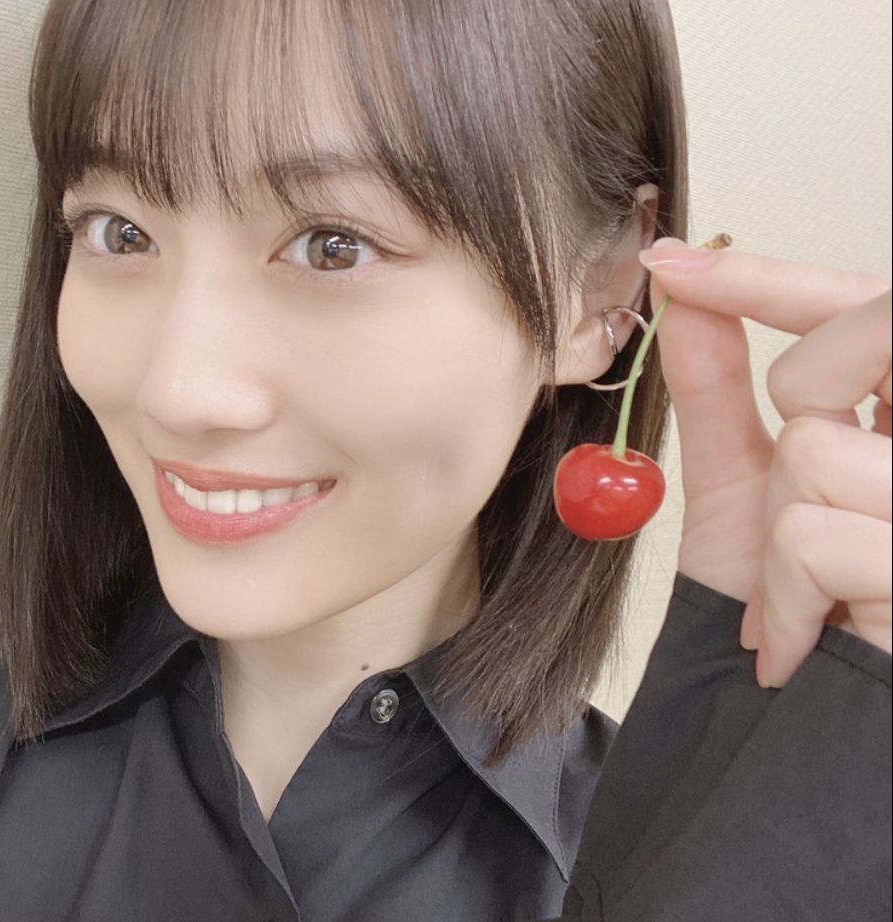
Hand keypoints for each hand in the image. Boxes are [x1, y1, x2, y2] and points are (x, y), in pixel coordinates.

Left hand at [643, 239, 890, 686]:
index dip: (772, 277)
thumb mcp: (745, 490)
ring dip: (778, 534)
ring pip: (821, 451)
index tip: (670, 261)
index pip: (874, 308)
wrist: (795, 737)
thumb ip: (720, 388)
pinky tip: (802, 639)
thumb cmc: (788, 613)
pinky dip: (782, 598)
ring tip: (802, 595)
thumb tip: (682, 291)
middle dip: (799, 395)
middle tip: (792, 488)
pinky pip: (817, 537)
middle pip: (874, 333)